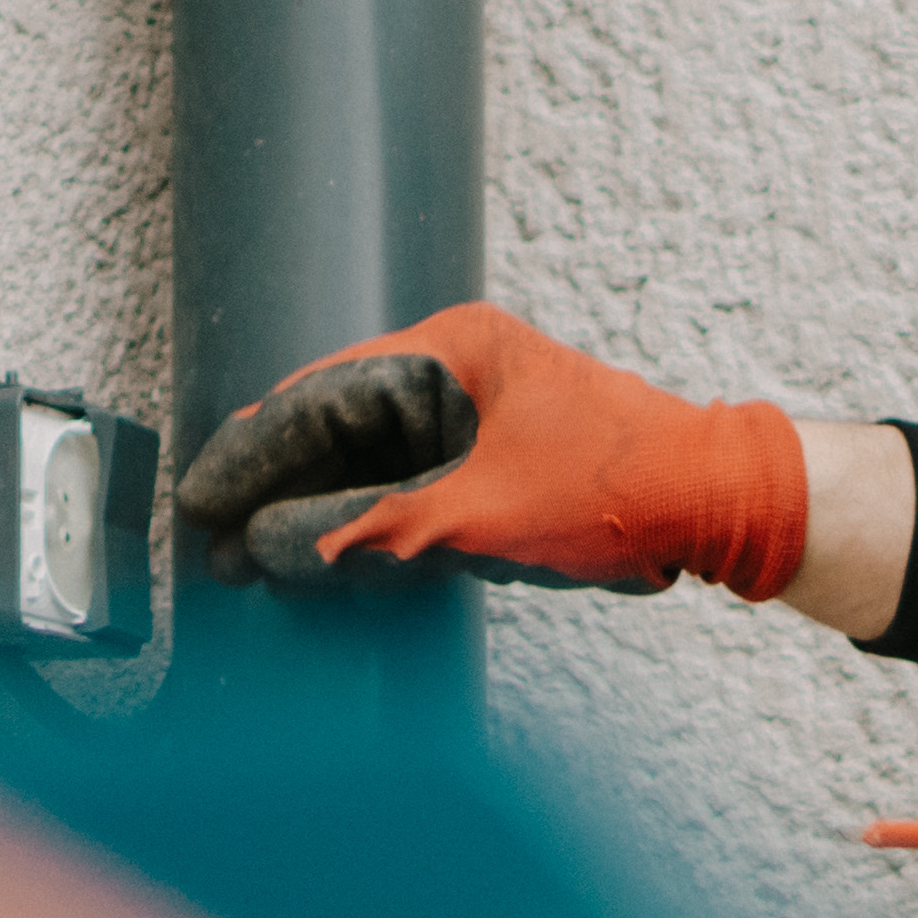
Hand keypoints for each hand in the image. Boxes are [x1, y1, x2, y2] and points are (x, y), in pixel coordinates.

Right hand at [175, 305, 811, 600]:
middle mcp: (454, 373)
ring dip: (312, 514)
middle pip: (333, 430)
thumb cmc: (617, 487)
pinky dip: (361, 525)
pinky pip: (403, 489)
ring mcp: (473, 418)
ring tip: (248, 564)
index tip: (202, 503)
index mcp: (450, 352)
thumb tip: (275, 547)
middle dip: (272, 491)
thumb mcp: (475, 514)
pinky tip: (318, 562)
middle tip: (212, 547)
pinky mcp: (490, 462)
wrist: (716, 504)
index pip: (318, 397)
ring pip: (363, 463)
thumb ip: (369, 529)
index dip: (252, 454)